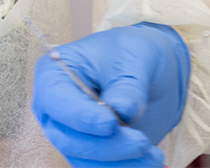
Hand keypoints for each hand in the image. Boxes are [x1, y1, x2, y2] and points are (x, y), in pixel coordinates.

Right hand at [32, 23, 190, 167]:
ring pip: (86, 161)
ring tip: (154, 155)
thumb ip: (127, 84)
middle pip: (69, 140)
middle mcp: (57, 110)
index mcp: (55, 76)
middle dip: (107, 146)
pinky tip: (149, 162)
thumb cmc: (130, 52)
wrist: (146, 69)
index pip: (57, 102)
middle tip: (142, 142)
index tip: (111, 124)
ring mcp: (72, 133)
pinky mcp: (91, 151)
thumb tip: (122, 111)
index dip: (81, 118)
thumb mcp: (134, 57)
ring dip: (120, 164)